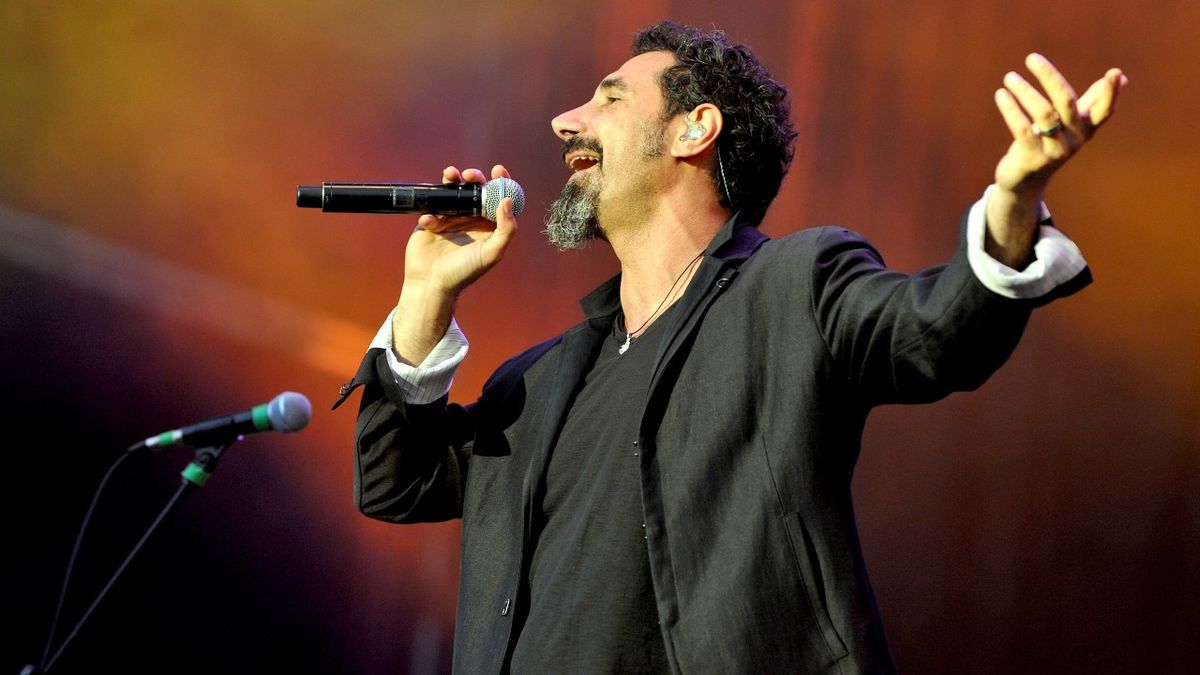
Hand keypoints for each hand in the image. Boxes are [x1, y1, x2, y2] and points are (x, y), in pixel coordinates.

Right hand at [404, 164, 518, 294]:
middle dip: (475, 177)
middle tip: (471, 175)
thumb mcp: (491, 253)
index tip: (499, 171)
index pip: (498, 199)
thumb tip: (507, 201)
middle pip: (476, 190)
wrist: (431, 284)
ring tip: (451, 175)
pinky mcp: (431, 221)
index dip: (501, 183)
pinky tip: (431, 224)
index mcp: (488, 226)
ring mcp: (450, 218)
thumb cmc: (464, 272)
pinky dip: (431, 211)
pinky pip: (432, 206)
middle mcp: (471, 219)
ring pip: (454, 191)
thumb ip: (505, 229)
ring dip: (453, 179)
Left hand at [985, 55, 1127, 266]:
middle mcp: (1074, 140)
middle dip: (1049, 77)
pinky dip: (1011, 110)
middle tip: (1031, 58)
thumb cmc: (1050, 143)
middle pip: (1066, 102)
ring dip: (1024, 92)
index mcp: (1086, 128)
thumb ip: (1092, 100)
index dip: (1110, 93)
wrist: (1026, 181)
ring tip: (1009, 77)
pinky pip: (1022, 130)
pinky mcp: (1033, 160)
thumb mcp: (1071, 123)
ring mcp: (1055, 151)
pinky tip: (1001, 95)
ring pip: (1043, 114)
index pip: (1104, 110)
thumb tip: (1122, 77)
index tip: (1115, 73)